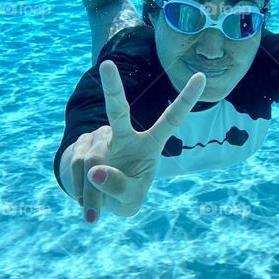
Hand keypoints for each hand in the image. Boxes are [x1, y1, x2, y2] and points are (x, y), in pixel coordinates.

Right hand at [72, 60, 205, 222]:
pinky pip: (77, 168)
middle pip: (118, 110)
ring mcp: (100, 137)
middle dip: (112, 87)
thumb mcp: (130, 199)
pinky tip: (84, 202)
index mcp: (150, 144)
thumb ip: (119, 187)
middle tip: (107, 65)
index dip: (186, 99)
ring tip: (93, 212)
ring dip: (91, 193)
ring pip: (93, 162)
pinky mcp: (79, 145)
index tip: (201, 76)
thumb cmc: (123, 193)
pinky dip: (80, 191)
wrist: (96, 200)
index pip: (171, 119)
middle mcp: (124, 134)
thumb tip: (95, 170)